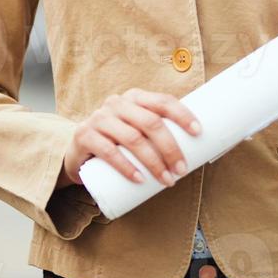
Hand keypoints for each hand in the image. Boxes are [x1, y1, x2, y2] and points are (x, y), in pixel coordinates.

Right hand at [56, 88, 201, 189]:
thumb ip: (158, 133)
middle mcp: (116, 103)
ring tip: (167, 180)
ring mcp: (99, 118)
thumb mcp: (136, 131)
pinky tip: (140, 179)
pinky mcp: (84, 135)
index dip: (182, 114)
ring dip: (153, 162)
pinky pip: (108, 151)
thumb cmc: (117, 143)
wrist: (78, 152)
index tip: (199, 132)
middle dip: (170, 148)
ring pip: (132, 138)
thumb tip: (199, 149)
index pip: (162, 101)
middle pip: (150, 122)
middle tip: (182, 170)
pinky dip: (127, 167)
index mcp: (134, 98)